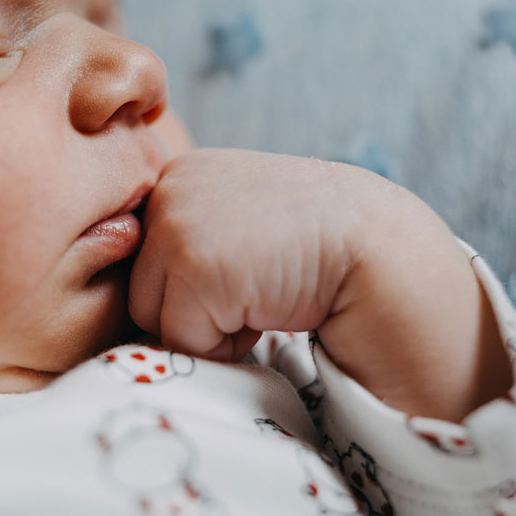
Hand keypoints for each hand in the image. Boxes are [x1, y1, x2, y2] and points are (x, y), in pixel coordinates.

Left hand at [129, 149, 509, 421]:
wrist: (373, 246)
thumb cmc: (315, 244)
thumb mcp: (240, 217)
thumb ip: (194, 232)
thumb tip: (143, 296)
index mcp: (178, 173)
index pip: (147, 260)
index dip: (196, 282)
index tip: (248, 266)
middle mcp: (167, 189)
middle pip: (141, 291)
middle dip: (197, 307)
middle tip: (260, 282)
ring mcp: (175, 224)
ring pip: (155, 319)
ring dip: (210, 326)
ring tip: (264, 292)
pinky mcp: (190, 265)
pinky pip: (183, 340)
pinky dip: (227, 342)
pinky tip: (270, 305)